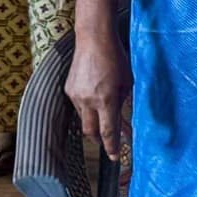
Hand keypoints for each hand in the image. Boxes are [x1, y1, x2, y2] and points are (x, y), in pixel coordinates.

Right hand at [65, 27, 133, 158]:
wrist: (94, 39)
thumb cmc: (116, 59)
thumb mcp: (127, 82)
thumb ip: (124, 102)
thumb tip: (122, 119)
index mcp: (106, 99)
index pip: (108, 132)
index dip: (112, 147)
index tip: (116, 157)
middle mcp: (88, 100)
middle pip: (91, 132)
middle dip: (100, 139)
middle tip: (110, 141)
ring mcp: (75, 95)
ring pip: (84, 119)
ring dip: (94, 121)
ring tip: (105, 113)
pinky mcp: (68, 89)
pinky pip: (79, 106)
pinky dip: (88, 108)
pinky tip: (95, 97)